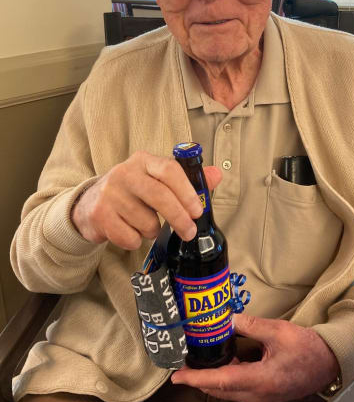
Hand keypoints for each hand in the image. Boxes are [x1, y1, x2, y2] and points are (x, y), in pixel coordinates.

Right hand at [71, 151, 221, 249]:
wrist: (89, 203)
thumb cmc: (133, 192)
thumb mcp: (157, 180)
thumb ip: (187, 179)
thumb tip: (217, 175)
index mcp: (143, 160)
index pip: (169, 169)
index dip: (187, 191)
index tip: (198, 210)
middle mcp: (124, 173)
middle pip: (159, 196)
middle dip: (179, 217)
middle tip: (190, 232)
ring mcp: (110, 194)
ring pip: (146, 221)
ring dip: (153, 230)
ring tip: (146, 224)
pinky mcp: (99, 215)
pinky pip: (130, 237)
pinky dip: (136, 240)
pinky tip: (129, 230)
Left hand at [171, 313, 339, 401]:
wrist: (328, 363)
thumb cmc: (307, 348)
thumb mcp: (278, 330)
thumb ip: (250, 325)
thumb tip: (227, 320)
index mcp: (260, 380)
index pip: (220, 381)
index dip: (196, 379)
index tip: (177, 376)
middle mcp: (257, 395)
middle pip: (219, 388)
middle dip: (200, 376)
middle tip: (186, 359)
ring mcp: (261, 398)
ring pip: (228, 389)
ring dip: (214, 375)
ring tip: (202, 356)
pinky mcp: (264, 394)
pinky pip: (238, 388)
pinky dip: (227, 376)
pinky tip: (225, 359)